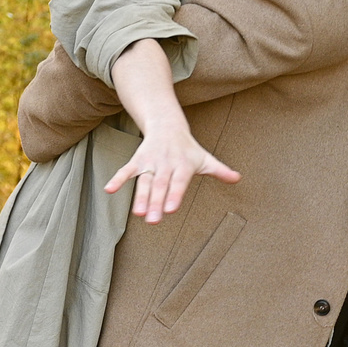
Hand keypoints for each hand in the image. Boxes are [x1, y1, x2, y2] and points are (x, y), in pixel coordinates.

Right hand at [103, 123, 238, 222]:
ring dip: (139, 197)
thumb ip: (220, 170)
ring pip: (144, 182)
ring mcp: (150, 163)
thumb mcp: (205, 158)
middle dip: (155, 203)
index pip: (179, 183)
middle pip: (160, 186)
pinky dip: (117, 179)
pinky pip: (126, 171)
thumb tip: (238, 179)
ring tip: (137, 214)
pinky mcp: (138, 161)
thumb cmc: (188, 148)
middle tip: (153, 221)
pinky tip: (109, 190)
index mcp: (183, 165)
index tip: (170, 210)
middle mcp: (166, 165)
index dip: (174, 195)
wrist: (167, 125)